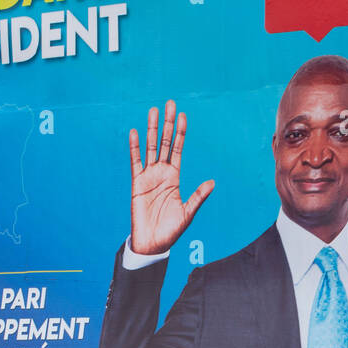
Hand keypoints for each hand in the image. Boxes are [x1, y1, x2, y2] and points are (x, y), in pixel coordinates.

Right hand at [129, 100, 214, 254]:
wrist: (153, 243)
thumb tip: (212, 182)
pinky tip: (135, 132)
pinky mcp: (136, 183)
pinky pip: (135, 162)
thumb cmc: (171, 231)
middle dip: (168, 124)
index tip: (183, 116)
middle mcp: (161, 173)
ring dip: (152, 129)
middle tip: (170, 104)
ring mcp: (148, 176)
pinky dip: (135, 147)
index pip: (178, 149)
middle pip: (165, 142)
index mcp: (174, 177)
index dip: (180, 133)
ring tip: (154, 111)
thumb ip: (198, 196)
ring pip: (150, 147)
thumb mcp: (188, 213)